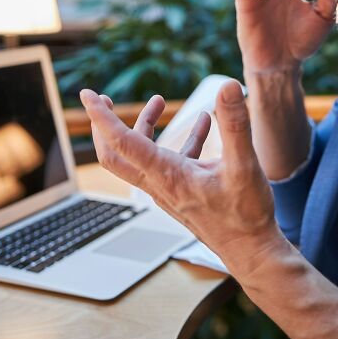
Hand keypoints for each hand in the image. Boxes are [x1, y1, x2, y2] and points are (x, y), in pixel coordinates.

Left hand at [79, 80, 284, 280]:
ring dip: (144, 127)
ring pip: (140, 156)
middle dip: (105, 125)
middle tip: (104, 99)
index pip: (121, 141)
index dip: (101, 116)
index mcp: (167, 175)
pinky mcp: (181, 194)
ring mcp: (168, 191)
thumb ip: (235, 124)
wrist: (250, 252)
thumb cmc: (245, 215)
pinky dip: (178, 140)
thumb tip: (228, 86)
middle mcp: (160, 184)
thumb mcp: (245, 165)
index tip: (87, 94)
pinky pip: (169, 162)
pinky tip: (204, 123)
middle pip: (115, 154)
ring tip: (159, 101)